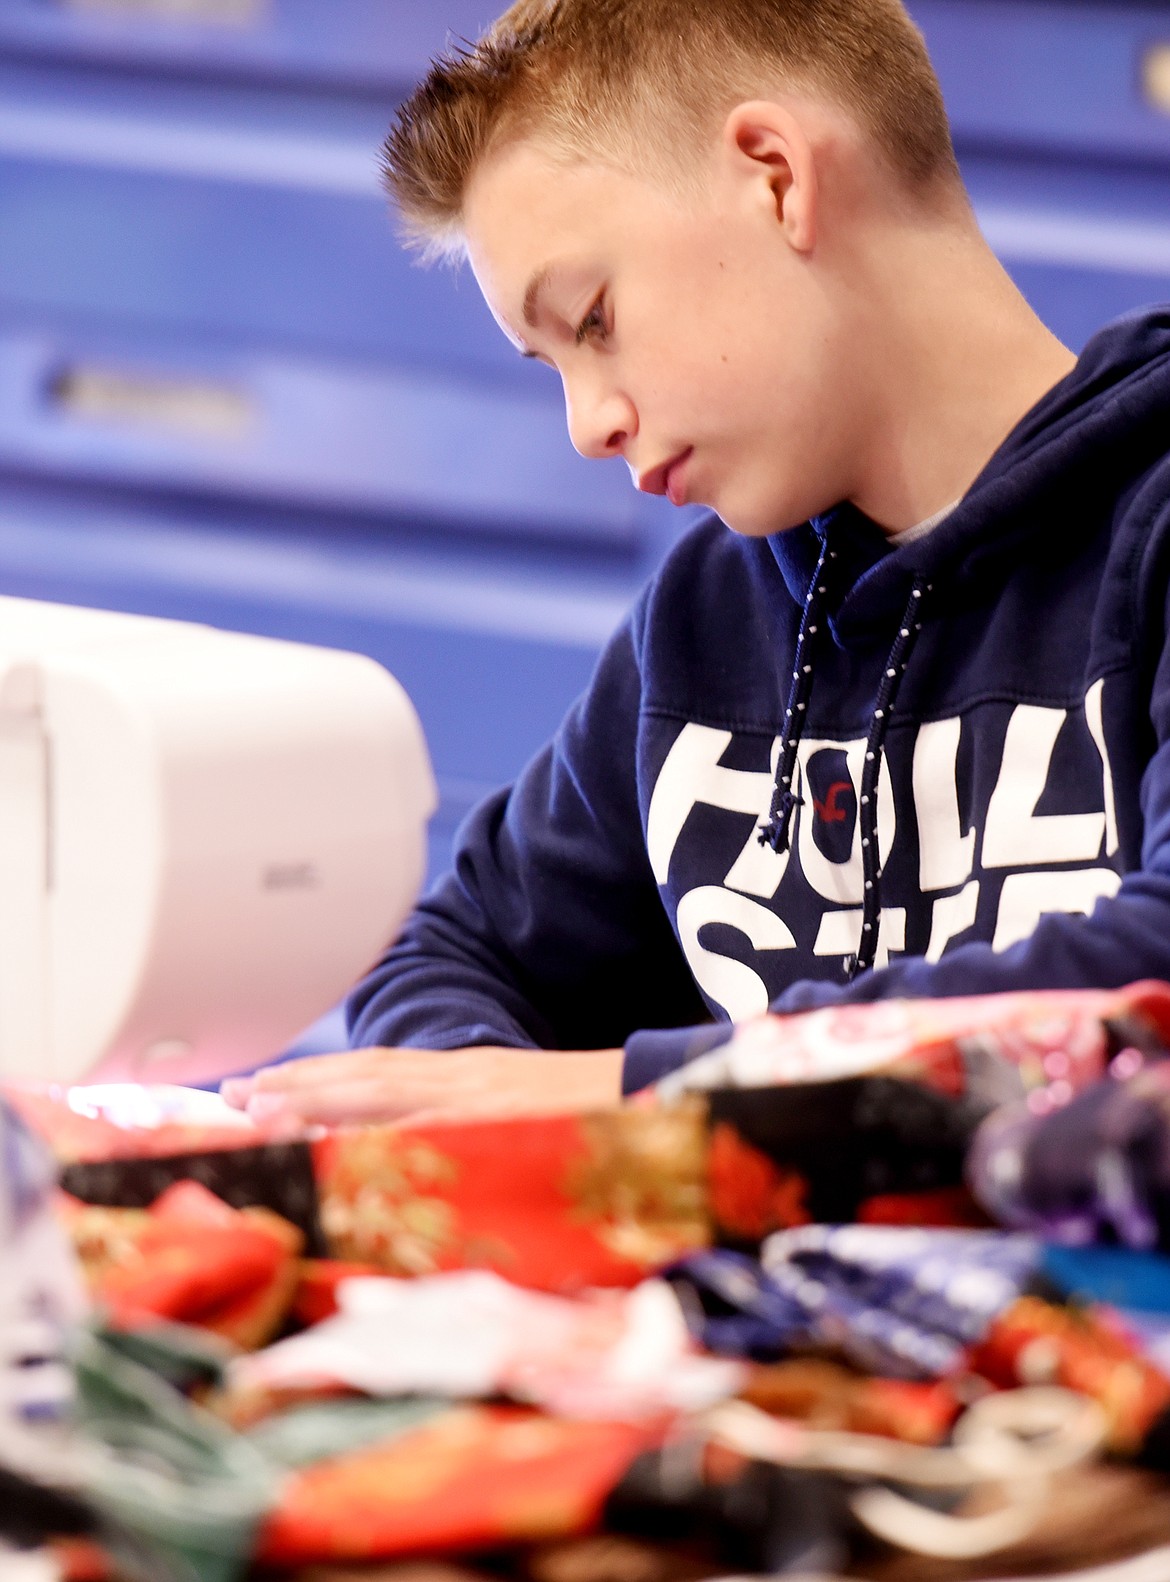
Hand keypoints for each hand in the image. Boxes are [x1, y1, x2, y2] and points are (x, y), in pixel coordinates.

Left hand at [219, 1044, 624, 1126]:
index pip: (379, 1074)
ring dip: (319, 1099)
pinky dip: (382, 1129)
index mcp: (472, 1078)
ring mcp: (486, 1098)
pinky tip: (338, 1141)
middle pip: (369, 1077)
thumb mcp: (529, 1116)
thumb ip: (478, 1130)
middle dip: (296, 1088)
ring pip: (388, 1092)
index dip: (316, 1080)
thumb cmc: (605, 1116)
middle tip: (232, 1098)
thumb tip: (429, 1157)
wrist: (670, 1094)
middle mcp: (470, 1080)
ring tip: (259, 1109)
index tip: (258, 1092)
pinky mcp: (508, 1118)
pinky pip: (433, 1124)